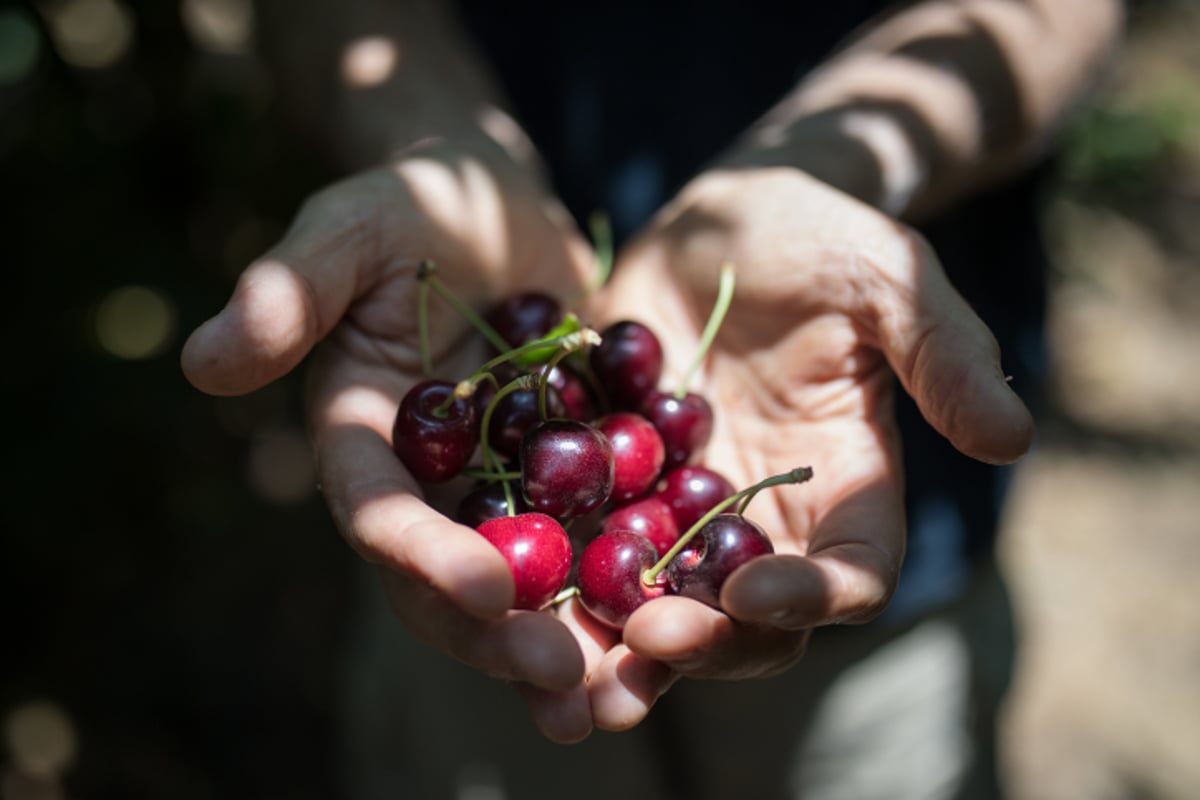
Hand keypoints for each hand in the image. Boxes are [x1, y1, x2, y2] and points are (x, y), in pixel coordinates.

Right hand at [181, 135, 600, 741]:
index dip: (427, 559)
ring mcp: (511, 489)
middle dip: (506, 636)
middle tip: (565, 679)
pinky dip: (646, 580)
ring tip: (627, 694)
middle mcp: (436, 488)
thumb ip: (289, 291)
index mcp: (369, 446)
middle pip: (460, 582)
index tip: (488, 591)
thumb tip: (201, 361)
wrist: (498, 204)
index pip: (384, 518)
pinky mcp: (583, 475)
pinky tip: (696, 615)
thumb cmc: (411, 203)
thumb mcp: (351, 230)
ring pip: (540, 585)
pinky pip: (614, 535)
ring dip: (579, 643)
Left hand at [571, 166, 1033, 728]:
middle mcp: (761, 528)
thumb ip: (942, 351)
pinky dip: (542, 581)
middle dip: (697, 644)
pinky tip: (495, 593)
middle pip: (740, 622)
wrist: (721, 222)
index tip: (755, 589)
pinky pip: (573, 549)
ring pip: (650, 609)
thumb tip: (1014, 437)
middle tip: (644, 645)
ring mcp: (677, 517)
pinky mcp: (604, 490)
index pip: (844, 576)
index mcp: (842, 497)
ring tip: (559, 675)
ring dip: (608, 651)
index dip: (808, 597)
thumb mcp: (886, 275)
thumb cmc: (819, 239)